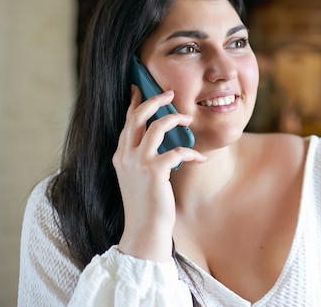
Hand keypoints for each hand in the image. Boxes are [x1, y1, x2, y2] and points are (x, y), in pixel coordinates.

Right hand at [113, 86, 205, 260]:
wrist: (143, 231)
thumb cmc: (146, 204)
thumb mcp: (138, 177)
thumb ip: (143, 157)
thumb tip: (158, 138)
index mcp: (120, 155)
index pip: (127, 122)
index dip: (134, 102)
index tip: (140, 88)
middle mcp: (125, 156)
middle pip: (138, 116)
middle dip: (154, 100)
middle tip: (170, 94)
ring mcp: (138, 163)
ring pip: (157, 126)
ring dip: (175, 119)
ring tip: (188, 119)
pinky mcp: (154, 172)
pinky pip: (176, 151)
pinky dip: (191, 152)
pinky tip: (200, 158)